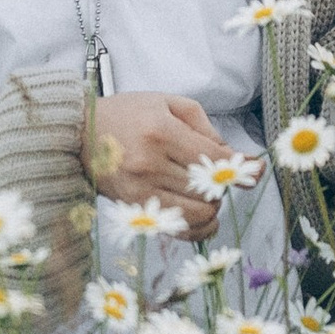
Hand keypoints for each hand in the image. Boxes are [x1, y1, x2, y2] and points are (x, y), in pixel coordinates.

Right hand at [85, 89, 236, 235]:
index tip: (255, 172)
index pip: (214, 158)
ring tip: (209, 196)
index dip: (239, 167)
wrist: (79, 132)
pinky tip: (204, 220)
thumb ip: (205, 127)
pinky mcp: (133, 207)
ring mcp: (140, 189)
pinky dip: (197, 229)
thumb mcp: (168, 104)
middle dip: (224, 186)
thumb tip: (234, 156)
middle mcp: (151, 163)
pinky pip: (176, 228)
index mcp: (162, 132)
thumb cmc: (127, 113)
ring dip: (212, 207)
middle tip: (222, 179)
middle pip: (207, 188)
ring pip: (196, 212)